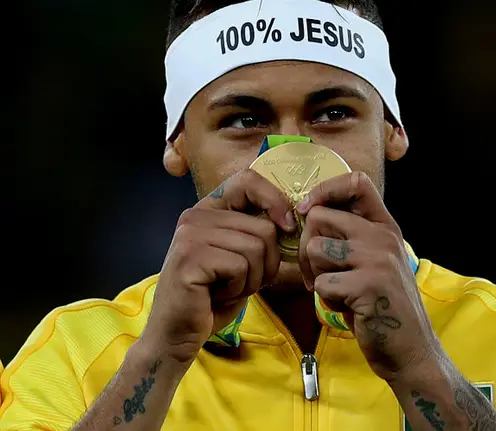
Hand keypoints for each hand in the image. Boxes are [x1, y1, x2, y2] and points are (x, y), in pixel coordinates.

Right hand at [142, 170, 294, 364]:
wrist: (177, 334)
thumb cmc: (213, 298)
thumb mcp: (241, 258)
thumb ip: (258, 234)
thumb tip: (292, 220)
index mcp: (208, 210)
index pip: (248, 180)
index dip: (275, 201)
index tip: (288, 227)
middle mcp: (195, 216)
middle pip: (264, 227)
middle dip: (267, 263)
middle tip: (244, 281)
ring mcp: (189, 235)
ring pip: (256, 248)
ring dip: (253, 279)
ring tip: (228, 288)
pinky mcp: (189, 258)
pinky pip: (241, 266)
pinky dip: (239, 288)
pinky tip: (216, 295)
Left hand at [296, 172, 440, 382]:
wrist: (410, 349)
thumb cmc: (383, 305)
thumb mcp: (375, 261)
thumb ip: (351, 237)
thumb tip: (308, 213)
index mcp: (385, 226)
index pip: (356, 183)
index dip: (325, 189)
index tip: (308, 209)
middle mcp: (383, 237)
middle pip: (320, 217)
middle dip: (307, 248)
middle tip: (317, 274)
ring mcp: (378, 259)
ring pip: (315, 248)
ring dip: (317, 275)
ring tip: (338, 292)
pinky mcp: (368, 285)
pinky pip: (323, 283)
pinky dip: (327, 300)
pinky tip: (348, 308)